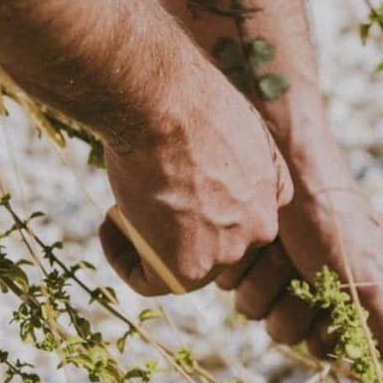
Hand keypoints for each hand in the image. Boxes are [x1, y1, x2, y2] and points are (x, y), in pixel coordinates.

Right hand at [99, 68, 292, 294]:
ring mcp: (224, 254)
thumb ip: (249, 159)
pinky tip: (110, 225)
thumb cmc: (193, 101)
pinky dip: (123, 258)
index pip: (241, 221)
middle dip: (178, 227)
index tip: (177, 189)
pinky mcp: (187, 268)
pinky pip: (149, 281)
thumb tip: (230, 176)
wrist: (164, 103)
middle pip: (213, 244)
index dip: (205, 210)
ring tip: (123, 207)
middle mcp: (257, 232)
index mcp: (272, 201)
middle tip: (148, 196)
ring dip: (149, 242)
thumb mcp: (244, 125)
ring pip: (183, 264)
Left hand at [217, 143, 382, 380]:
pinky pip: (230, 284)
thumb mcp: (366, 272)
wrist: (281, 153)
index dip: (323, 330)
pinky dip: (240, 263)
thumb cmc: (331, 211)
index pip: (328, 344)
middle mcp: (312, 281)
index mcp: (350, 289)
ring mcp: (276, 268)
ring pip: (255, 308)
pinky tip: (255, 235)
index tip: (328, 300)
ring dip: (263, 279)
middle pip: (286, 330)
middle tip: (301, 262)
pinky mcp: (245, 254)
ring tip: (277, 244)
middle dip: (290, 300)